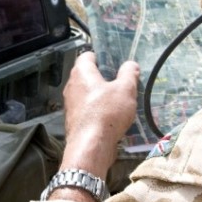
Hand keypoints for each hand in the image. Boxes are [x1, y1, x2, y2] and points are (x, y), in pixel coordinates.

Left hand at [60, 51, 139, 180]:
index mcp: (81, 73)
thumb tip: (131, 64)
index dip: (100, 57)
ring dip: (99, 95)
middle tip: (119, 82)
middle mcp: (71, 86)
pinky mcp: (73, 120)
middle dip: (101, 77)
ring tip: (117, 101)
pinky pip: (86, 109)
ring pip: (86, 94)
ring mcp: (70, 104)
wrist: (91, 145)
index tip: (113, 63)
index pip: (87, 56)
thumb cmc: (107, 112)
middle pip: (86, 75)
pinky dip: (96, 110)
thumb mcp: (125, 90)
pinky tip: (109, 118)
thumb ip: (129, 75)